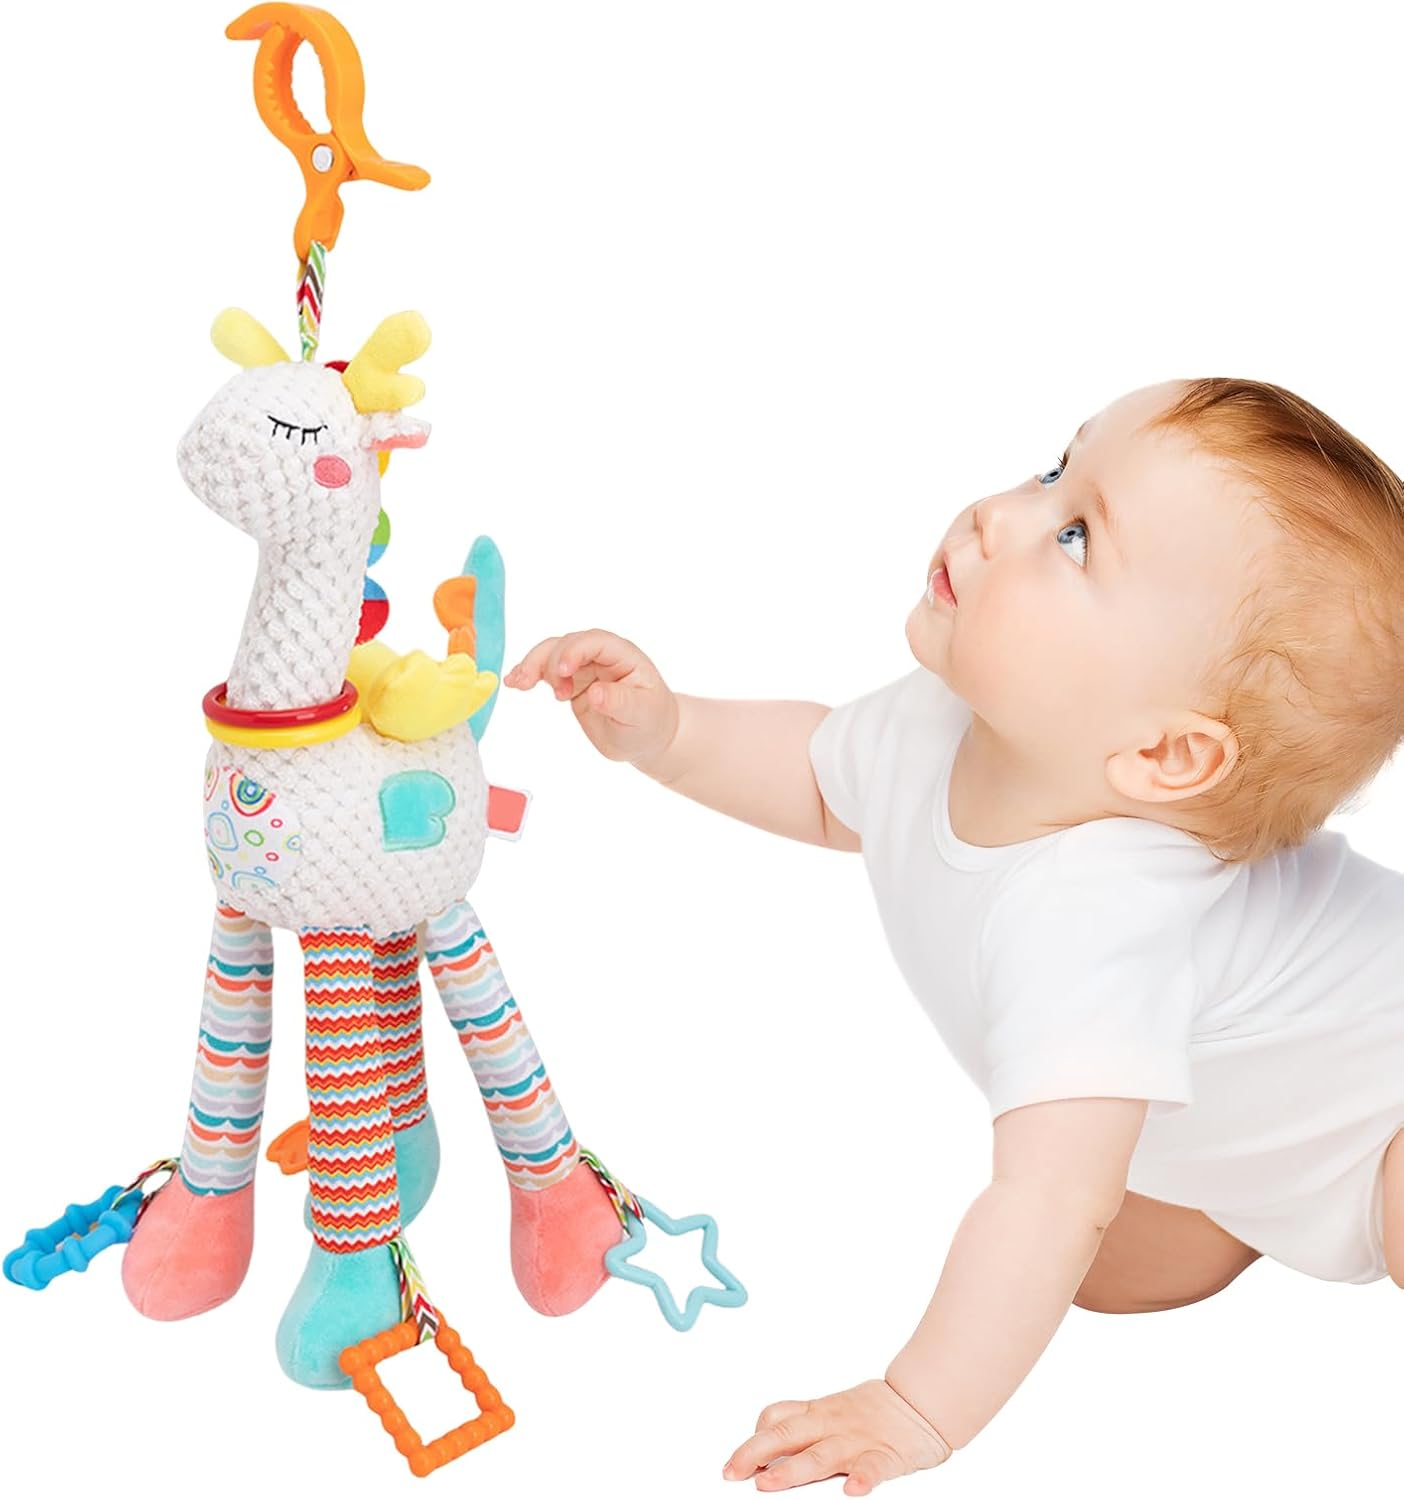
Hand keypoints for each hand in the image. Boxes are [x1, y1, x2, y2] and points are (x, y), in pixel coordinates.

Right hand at [503, 629, 680, 769]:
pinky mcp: (571, 683)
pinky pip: (546, 672)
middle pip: (567, 644)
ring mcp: (584, 668)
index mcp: (623, 656)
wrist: (647, 738)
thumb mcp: (641, 715)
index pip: (595, 642)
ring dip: (532, 665)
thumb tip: (595, 693)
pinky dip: (530, 675)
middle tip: (529, 683)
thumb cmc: (650, 722)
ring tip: (518, 684)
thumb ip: (620, 702)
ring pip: (551, 655)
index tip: (561, 672)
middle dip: (547, 660)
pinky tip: (514, 683)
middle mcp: (601, 656)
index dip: (574, 651)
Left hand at [723, 1379, 952, 1494]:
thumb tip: (764, 1440)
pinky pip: (873, 1467)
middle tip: (732, 1473)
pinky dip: (862, 1478)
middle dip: (755, 1454)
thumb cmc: (873, 1411)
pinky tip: (852, 1490)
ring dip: (793, 1469)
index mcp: (818, 1413)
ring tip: (769, 1483)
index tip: (732, 1462)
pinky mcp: (887, 1455)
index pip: (777, 1419)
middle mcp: (832, 1425)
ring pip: (821, 1455)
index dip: (752, 1439)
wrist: (921, 1402)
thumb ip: (802, 1423)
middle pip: (787, 1436)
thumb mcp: (830, 1409)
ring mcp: (857, 1440)